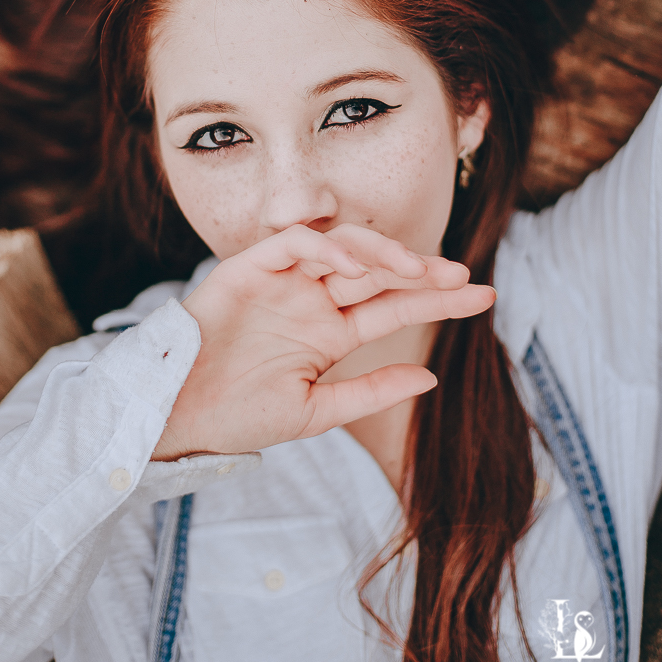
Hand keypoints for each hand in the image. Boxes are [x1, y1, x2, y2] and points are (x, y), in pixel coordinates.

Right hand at [153, 223, 493, 458]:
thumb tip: (431, 378)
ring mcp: (285, 282)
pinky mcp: (251, 267)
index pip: (395, 307)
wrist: (177, 416)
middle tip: (462, 277)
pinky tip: (351, 267)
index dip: (439, 301)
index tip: (485, 297)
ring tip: (417, 271)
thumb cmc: (240, 416)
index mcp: (330, 333)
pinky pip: (294, 244)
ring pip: (343, 249)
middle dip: (421, 271)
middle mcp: (313, 301)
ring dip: (382, 254)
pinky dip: (324, 248)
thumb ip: (371, 392)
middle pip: (378, 273)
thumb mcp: (316, 412)